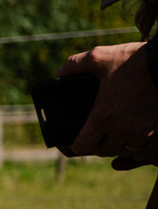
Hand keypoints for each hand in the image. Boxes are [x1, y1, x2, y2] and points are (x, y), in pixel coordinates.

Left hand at [61, 42, 157, 165]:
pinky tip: (138, 135)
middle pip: (106, 151)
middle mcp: (122, 130)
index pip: (84, 146)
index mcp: (103, 117)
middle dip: (100, 144)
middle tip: (100, 133)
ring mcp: (143, 133)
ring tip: (119, 133)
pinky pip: (147, 150)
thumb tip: (60, 71)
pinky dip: (141, 146)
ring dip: (121, 145)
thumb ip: (76, 64)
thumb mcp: (100, 57)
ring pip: (127, 151)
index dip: (78, 145)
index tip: (79, 140)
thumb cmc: (135, 62)